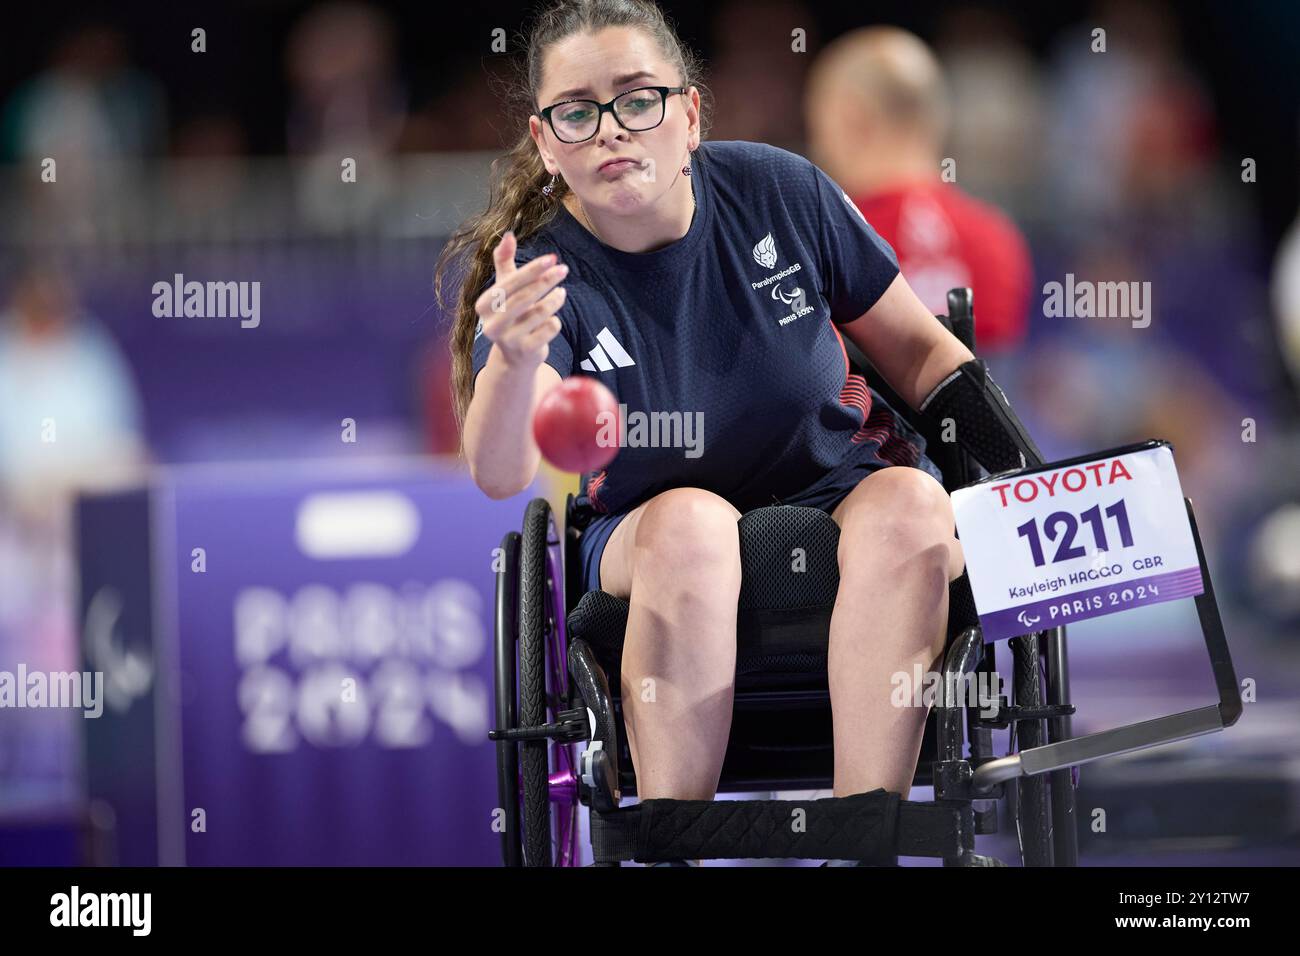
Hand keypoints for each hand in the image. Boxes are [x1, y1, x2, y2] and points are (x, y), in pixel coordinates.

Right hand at [475, 230, 567, 369]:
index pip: (510, 283)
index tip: (552, 258)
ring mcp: (508, 340)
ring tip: (560, 293)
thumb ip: (504, 260)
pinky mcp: (525, 352)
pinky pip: (550, 329)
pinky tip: (553, 319)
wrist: (515, 356)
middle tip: (563, 269)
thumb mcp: (504, 287)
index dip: (532, 269)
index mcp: (484, 305)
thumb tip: (508, 234)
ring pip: (541, 313)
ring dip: (555, 300)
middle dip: (547, 281)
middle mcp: (491, 324)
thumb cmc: (511, 313)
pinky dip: (555, 321)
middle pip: (525, 298)